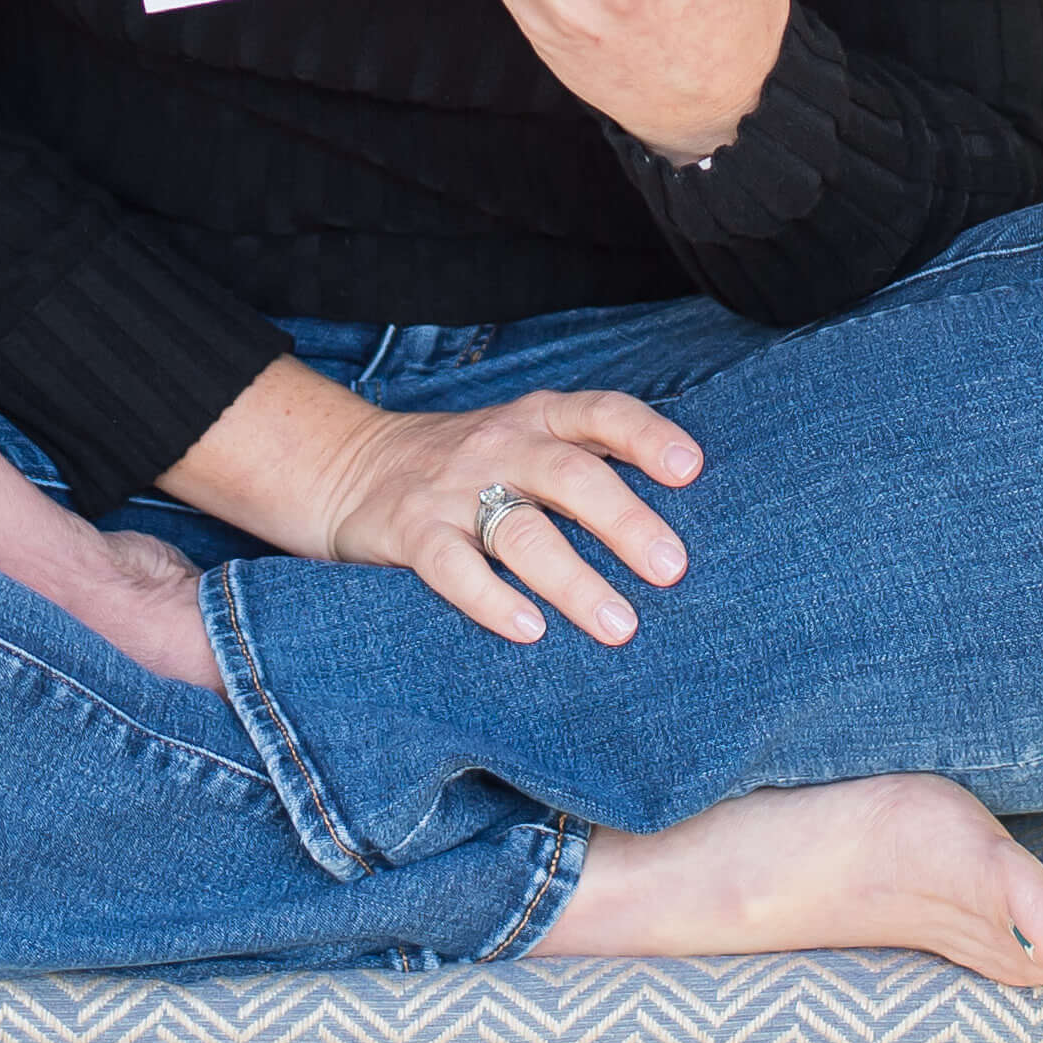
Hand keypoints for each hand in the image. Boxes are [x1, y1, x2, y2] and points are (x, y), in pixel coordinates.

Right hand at [312, 383, 706, 648]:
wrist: (351, 466)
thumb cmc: (470, 466)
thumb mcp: (525, 444)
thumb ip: (587, 466)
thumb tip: (682, 528)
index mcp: (538, 419)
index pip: (600, 413)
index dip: (646, 435)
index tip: (690, 468)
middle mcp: (500, 445)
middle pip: (569, 475)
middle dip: (623, 521)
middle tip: (671, 569)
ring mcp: (452, 488)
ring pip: (519, 529)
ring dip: (572, 578)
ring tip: (619, 625)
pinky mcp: (411, 531)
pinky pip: (453, 566)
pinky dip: (492, 599)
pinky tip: (530, 630)